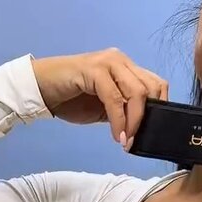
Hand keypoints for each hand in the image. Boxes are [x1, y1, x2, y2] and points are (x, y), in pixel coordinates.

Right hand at [31, 50, 167, 144]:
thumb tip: (145, 128)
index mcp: (126, 67)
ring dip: (134, 121)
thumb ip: (125, 111)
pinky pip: (114, 98)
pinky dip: (118, 119)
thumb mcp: (106, 108)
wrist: (41, 90)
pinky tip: (115, 135)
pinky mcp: (93, 70)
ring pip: (136, 92)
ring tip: (125, 140)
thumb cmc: (72, 99)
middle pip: (151, 88)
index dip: (161, 109)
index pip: (157, 84)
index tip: (152, 133)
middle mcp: (120, 61)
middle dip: (148, 118)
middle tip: (135, 141)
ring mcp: (108, 62)